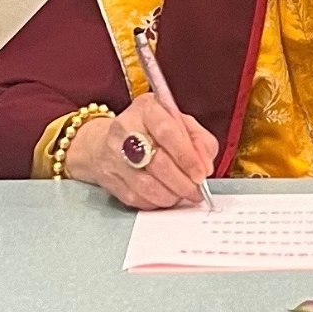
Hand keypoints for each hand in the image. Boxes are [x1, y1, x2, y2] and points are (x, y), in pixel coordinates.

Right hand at [65, 96, 217, 209]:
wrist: (107, 141)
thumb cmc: (151, 132)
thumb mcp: (180, 124)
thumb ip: (200, 140)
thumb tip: (205, 165)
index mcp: (147, 109)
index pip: (167, 132)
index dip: (187, 157)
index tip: (201, 174)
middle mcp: (125, 128)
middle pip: (158, 162)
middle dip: (182, 182)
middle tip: (195, 191)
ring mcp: (113, 154)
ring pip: (146, 185)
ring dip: (170, 195)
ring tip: (181, 194)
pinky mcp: (108, 177)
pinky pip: (135, 197)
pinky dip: (155, 202)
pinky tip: (163, 196)